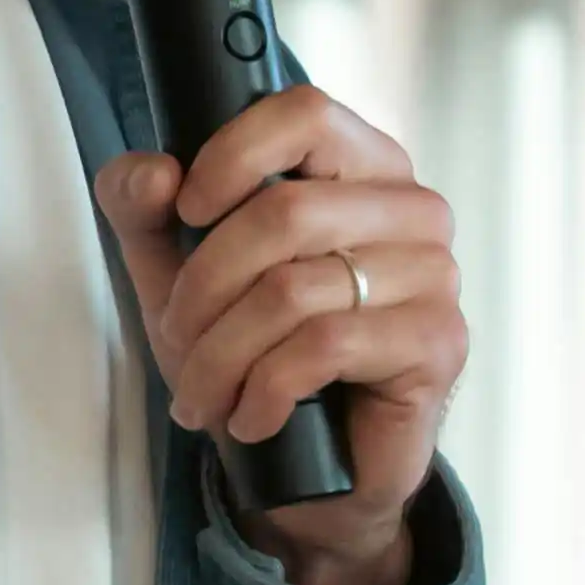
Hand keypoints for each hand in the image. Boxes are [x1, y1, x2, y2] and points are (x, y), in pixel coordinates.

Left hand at [93, 82, 466, 584]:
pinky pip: (326, 346)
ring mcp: (435, 275)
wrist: (311, 472)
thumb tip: (151, 172)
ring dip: (223, 354)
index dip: (232, 155)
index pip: (304, 112)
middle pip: (285, 211)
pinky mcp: (439, 343)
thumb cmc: (255, 354)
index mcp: (359, 167)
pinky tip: (252, 416)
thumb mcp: (176, 272)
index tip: (185, 209)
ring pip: (294, 290)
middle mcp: (411, 209)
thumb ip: (145, 208)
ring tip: (202, 392)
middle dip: (204, 286)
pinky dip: (265, 390)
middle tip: (179, 336)